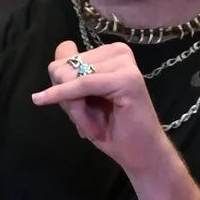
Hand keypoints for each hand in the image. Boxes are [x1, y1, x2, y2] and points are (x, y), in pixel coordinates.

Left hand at [32, 38, 171, 177]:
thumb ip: (67, 73)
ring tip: (96, 122)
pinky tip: (76, 117)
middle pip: (65, 67)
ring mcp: (125, 62)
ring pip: (71, 77)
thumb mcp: (79, 98)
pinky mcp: (127, 78)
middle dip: (66, 97)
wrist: (140, 153)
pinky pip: (82, 84)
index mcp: (109, 53)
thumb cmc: (110, 128)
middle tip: (88, 118)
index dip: (59, 88)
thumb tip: (63, 46)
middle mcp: (118, 51)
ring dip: (75, 107)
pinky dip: (73, 102)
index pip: (65, 58)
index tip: (74, 107)